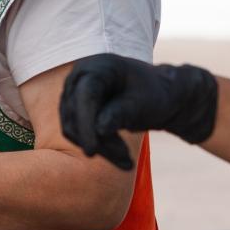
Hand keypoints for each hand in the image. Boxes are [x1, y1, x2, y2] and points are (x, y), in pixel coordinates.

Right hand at [59, 55, 219, 170]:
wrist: (156, 95)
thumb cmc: (154, 94)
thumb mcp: (144, 103)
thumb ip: (121, 113)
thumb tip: (99, 129)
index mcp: (98, 67)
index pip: (85, 95)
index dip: (85, 123)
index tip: (91, 151)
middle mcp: (80, 77)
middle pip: (75, 115)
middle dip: (98, 141)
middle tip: (126, 162)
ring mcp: (74, 94)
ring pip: (73, 128)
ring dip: (99, 147)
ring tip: (126, 160)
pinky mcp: (75, 111)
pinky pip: (77, 134)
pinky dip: (98, 147)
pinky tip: (119, 156)